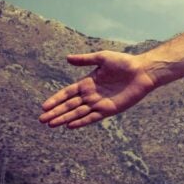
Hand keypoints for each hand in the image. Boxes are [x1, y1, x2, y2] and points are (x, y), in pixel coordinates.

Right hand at [38, 51, 157, 128]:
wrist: (142, 71)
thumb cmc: (124, 62)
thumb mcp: (102, 58)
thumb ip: (85, 60)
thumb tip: (67, 58)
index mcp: (88, 82)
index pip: (68, 93)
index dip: (56, 99)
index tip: (44, 106)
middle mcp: (91, 95)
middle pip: (70, 105)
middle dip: (56, 112)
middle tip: (41, 120)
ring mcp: (99, 103)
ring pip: (78, 113)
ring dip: (64, 119)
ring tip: (51, 125)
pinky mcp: (109, 110)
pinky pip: (92, 117)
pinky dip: (81, 122)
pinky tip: (70, 126)